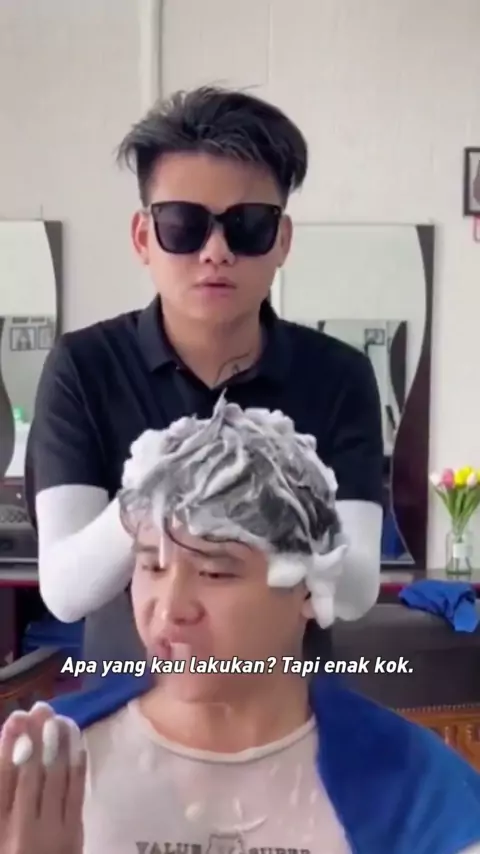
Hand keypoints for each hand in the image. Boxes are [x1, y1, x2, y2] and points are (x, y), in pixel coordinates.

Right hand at [0, 702, 85, 853]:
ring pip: (55, 779)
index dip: (8, 744)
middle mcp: (19, 829)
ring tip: (60, 719)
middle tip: (41, 709)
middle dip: (36, 736)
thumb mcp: (1, 826)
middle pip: (29, 773)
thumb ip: (4, 788)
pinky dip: (77, 765)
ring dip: (59, 744)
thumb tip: (11, 747)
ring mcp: (49, 832)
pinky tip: (77, 745)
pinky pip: (76, 793)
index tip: (16, 717)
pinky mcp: (73, 835)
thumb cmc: (14, 849)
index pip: (1, 778)